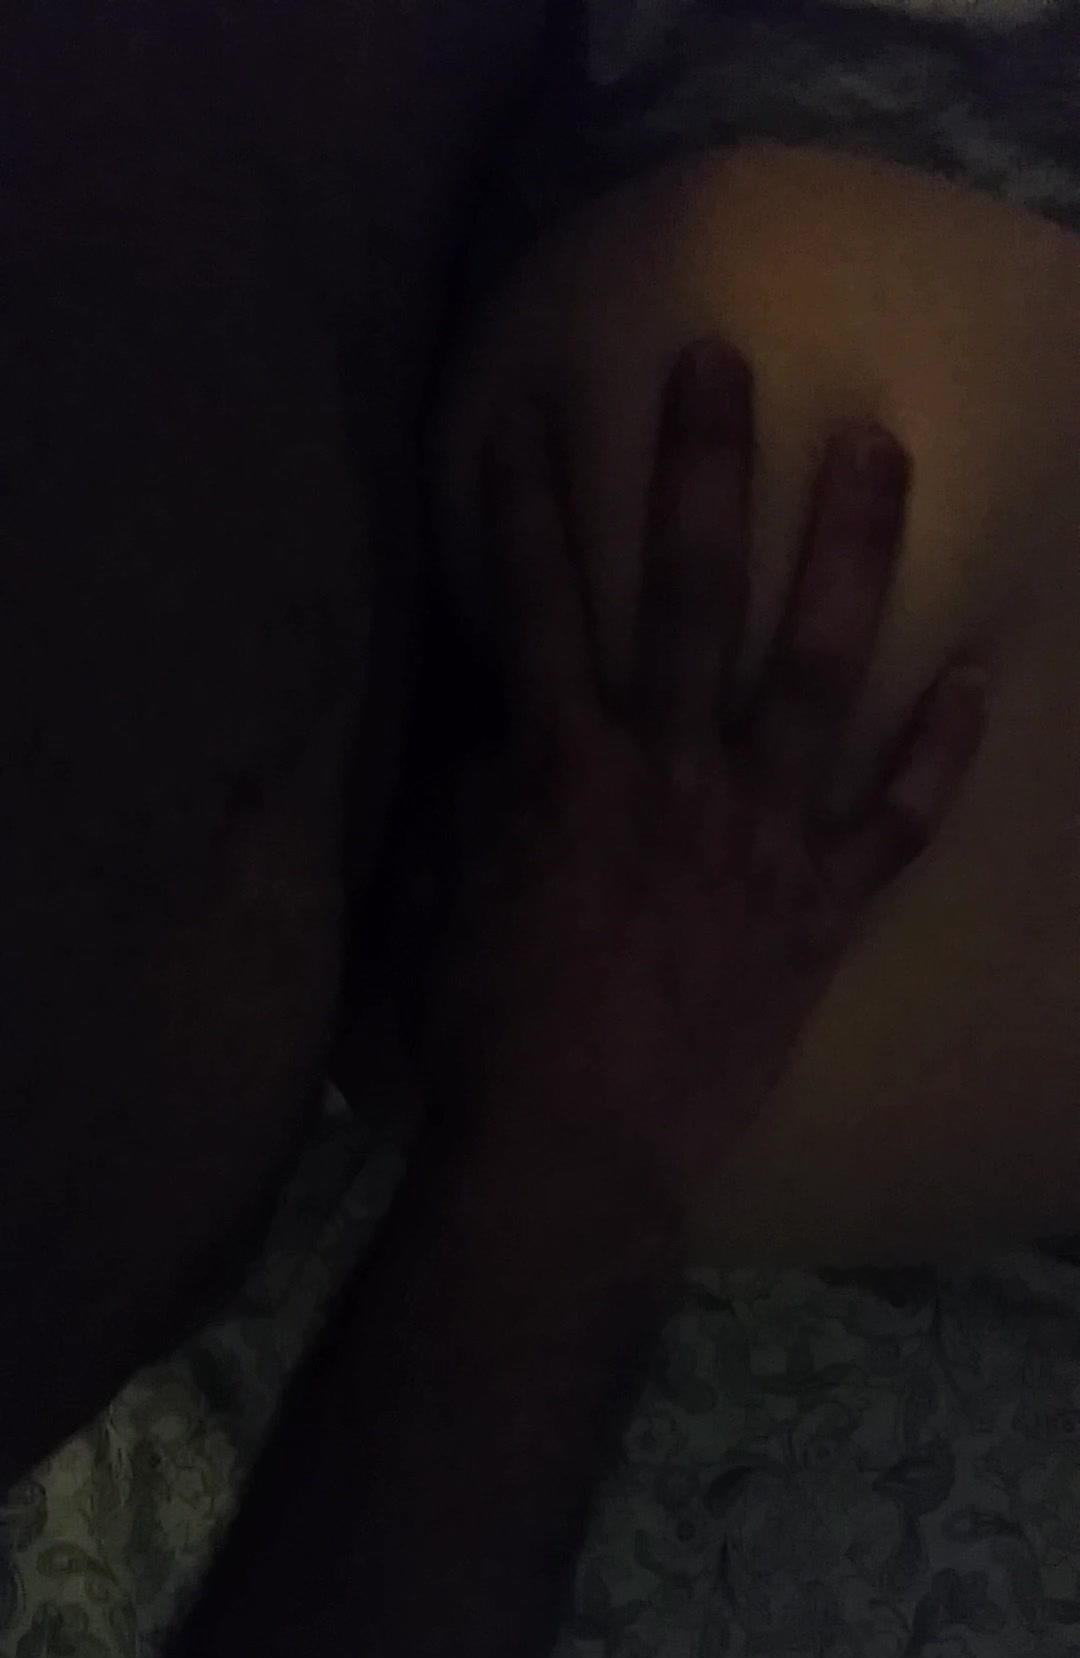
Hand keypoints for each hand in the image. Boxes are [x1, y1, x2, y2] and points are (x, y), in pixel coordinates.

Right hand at [433, 339, 987, 1203]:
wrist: (576, 1160)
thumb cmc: (493, 1037)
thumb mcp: (453, 903)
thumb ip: (485, 803)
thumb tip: (502, 732)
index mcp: (566, 774)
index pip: (541, 606)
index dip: (531, 502)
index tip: (533, 409)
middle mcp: (671, 779)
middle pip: (686, 595)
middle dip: (699, 469)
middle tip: (724, 360)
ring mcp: (760, 840)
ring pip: (815, 672)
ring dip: (846, 555)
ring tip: (878, 450)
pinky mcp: (821, 911)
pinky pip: (897, 822)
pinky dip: (940, 751)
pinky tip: (978, 671)